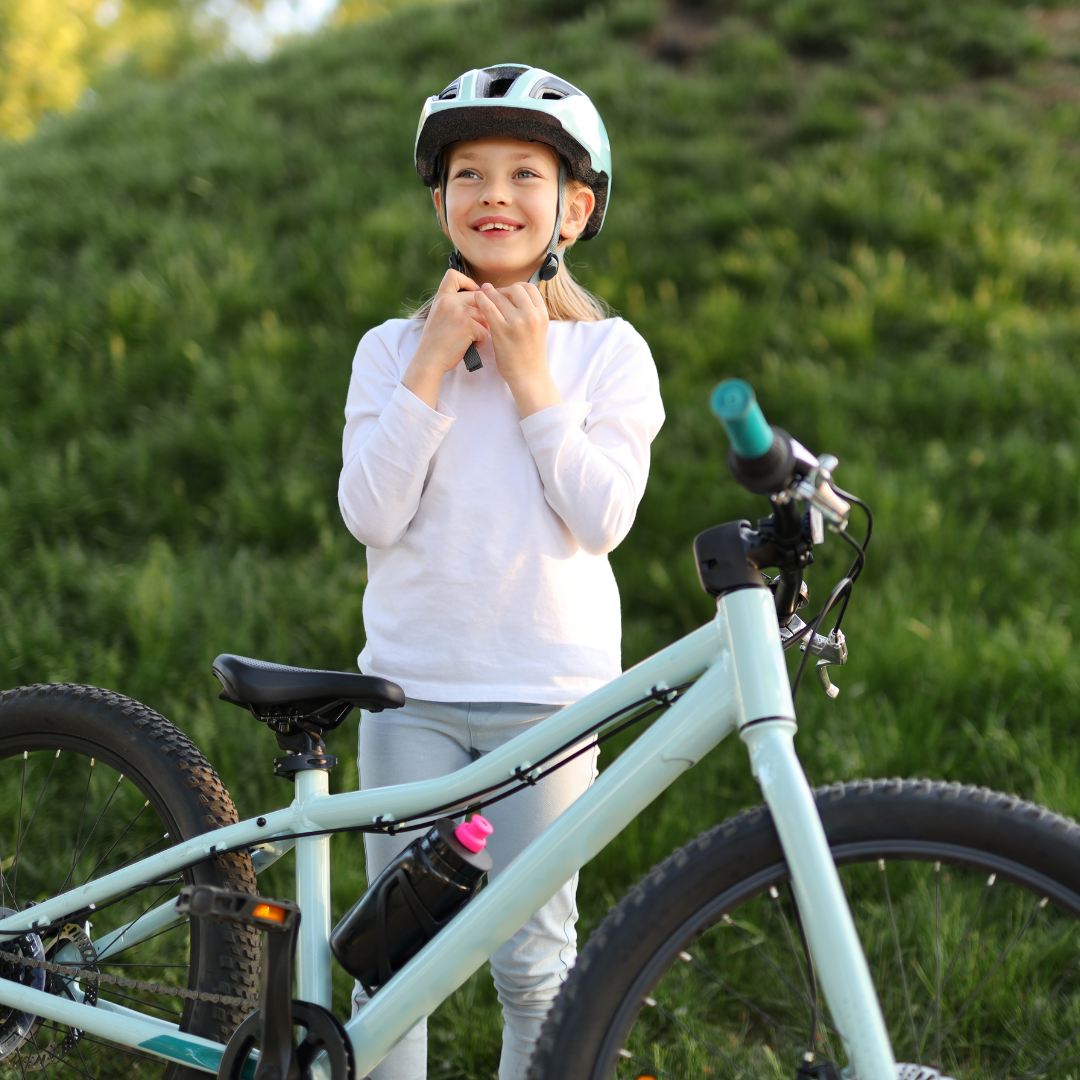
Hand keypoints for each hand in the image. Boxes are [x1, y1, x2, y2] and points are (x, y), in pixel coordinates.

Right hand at [402, 270, 488, 408]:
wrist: (429, 361)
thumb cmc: (436, 343)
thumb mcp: (439, 316)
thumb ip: (453, 306)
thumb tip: (478, 297)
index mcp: (441, 298)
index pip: (453, 275)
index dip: (467, 282)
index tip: (473, 294)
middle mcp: (450, 301)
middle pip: (478, 297)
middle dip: (482, 313)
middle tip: (477, 327)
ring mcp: (459, 312)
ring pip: (485, 315)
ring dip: (483, 329)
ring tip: (471, 340)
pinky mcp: (468, 325)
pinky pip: (485, 330)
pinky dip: (481, 341)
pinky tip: (471, 347)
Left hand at [474, 282, 562, 417]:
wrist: (528, 375)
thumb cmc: (530, 354)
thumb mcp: (538, 328)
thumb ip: (530, 312)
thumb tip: (513, 295)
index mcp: (542, 314)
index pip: (529, 288)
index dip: (516, 287)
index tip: (507, 293)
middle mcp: (532, 315)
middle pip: (515, 289)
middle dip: (503, 290)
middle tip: (494, 295)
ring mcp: (517, 322)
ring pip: (500, 296)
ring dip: (489, 293)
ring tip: (482, 294)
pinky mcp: (502, 330)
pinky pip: (489, 308)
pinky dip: (481, 300)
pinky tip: (477, 299)